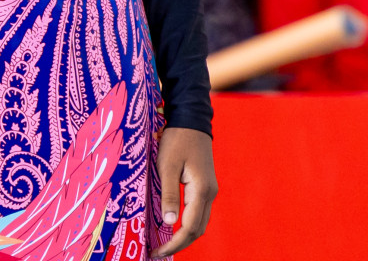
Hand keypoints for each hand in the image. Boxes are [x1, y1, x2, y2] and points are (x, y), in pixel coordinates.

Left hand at [151, 127, 216, 257]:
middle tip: (158, 252)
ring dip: (184, 236)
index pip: (190, 228)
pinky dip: (188, 224)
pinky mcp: (206, 186)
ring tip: (164, 243)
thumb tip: (168, 222)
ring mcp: (210, 190)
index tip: (157, 252)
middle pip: (198, 230)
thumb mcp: (167, 165)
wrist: (192, 120)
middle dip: (180, 244)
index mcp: (201, 190)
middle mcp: (210, 194)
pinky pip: (199, 212)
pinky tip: (173, 225)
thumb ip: (169, 194)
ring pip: (200, 223)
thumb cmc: (177, 140)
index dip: (174, 244)